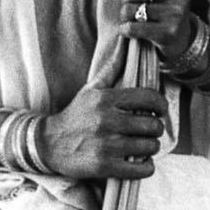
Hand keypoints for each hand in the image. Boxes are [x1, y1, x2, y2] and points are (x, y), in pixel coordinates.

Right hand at [42, 77, 169, 181]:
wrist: (48, 144)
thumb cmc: (75, 115)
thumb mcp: (90, 90)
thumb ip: (110, 69)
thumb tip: (125, 41)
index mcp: (106, 100)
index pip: (149, 98)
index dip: (161, 105)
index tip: (160, 111)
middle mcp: (107, 121)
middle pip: (153, 125)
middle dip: (156, 129)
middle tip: (150, 131)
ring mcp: (106, 145)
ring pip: (150, 147)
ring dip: (151, 148)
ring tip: (144, 146)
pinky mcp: (105, 166)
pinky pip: (142, 169)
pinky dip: (146, 167)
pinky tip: (140, 162)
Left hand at [101, 0, 198, 61]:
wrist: (180, 36)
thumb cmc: (161, 2)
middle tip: (135, 4)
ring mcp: (177, 12)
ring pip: (130, 9)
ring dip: (125, 15)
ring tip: (137, 17)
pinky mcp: (169, 32)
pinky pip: (132, 27)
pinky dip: (125, 28)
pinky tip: (130, 28)